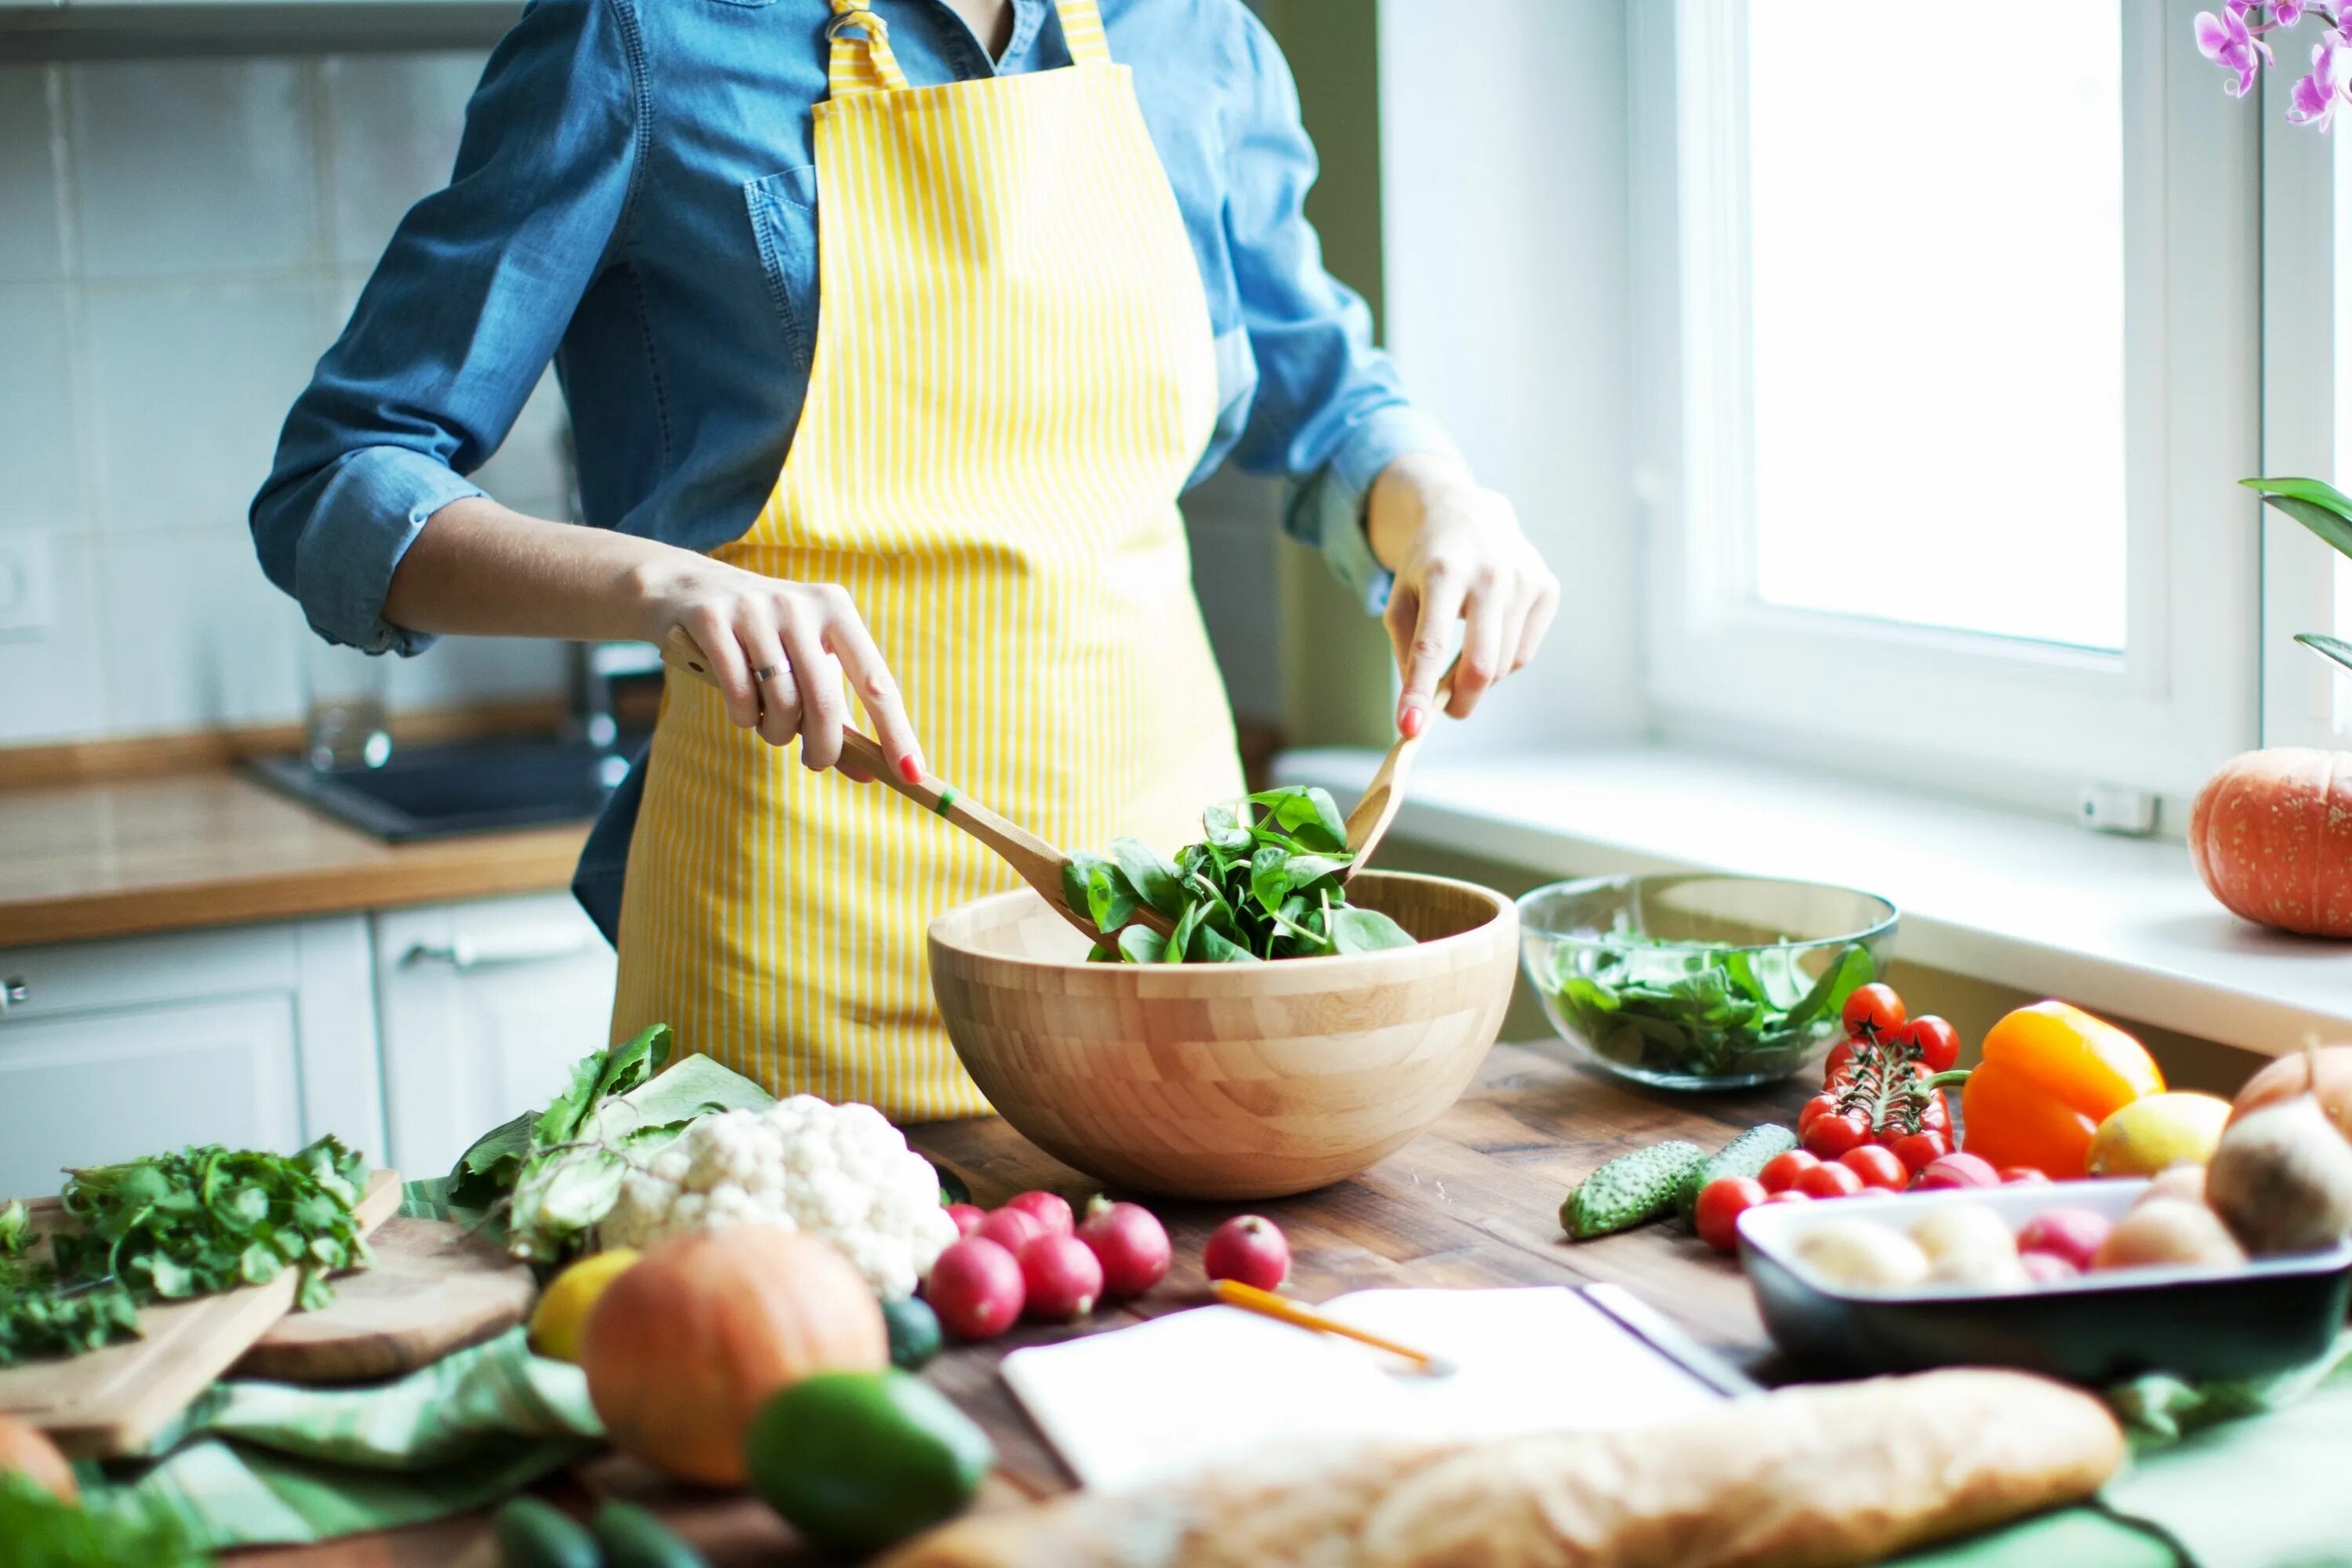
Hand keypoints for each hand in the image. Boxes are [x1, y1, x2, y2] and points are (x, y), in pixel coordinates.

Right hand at [637, 553, 922, 780]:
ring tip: (769, 727)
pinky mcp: (714, 621)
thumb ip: (838, 715)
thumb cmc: (760, 636)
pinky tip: (742, 713)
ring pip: (780, 702)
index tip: (912, 773)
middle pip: (825, 701)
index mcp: (836, 609)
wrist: (682, 588)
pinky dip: (743, 718)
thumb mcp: (804, 660)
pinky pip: (738, 694)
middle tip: (816, 763)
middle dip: (824, 747)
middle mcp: (800, 605)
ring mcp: (755, 610)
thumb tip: (870, 773)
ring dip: (776, 733)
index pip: (876, 681)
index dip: (896, 731)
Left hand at [1366, 453, 1558, 736]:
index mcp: (1443, 573)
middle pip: (1481, 664)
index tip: (1409, 729)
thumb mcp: (1401, 599)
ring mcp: (1524, 578)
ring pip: (1505, 664)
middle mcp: (1489, 574)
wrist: (1469, 513)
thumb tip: (1420, 706)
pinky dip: (1504, 658)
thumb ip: (1406, 650)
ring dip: (1480, 676)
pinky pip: (1524, 652)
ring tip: (1463, 653)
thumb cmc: (1428, 565)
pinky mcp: (1547, 587)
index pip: (1431, 645)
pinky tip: (1491, 631)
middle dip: (1461, 700)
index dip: (1420, 690)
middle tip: (1445, 710)